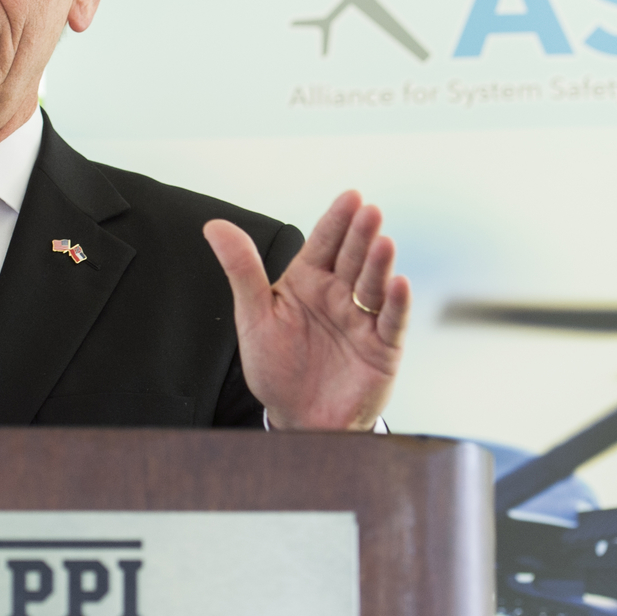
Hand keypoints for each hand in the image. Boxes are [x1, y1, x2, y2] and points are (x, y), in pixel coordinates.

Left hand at [203, 191, 410, 430]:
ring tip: (383, 242)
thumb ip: (241, 270)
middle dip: (362, 235)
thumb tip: (216, 227)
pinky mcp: (382, 347)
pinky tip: (400, 283)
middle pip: (353, 258)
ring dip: (380, 264)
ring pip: (374, 285)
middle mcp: (339, 294)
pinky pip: (392, 322)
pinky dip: (397, 304)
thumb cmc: (277, 367)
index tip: (350, 197)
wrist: (296, 418)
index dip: (337, 221)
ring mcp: (363, 319)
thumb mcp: (254, 317)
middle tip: (369, 211)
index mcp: (308, 280)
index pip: (324, 243)